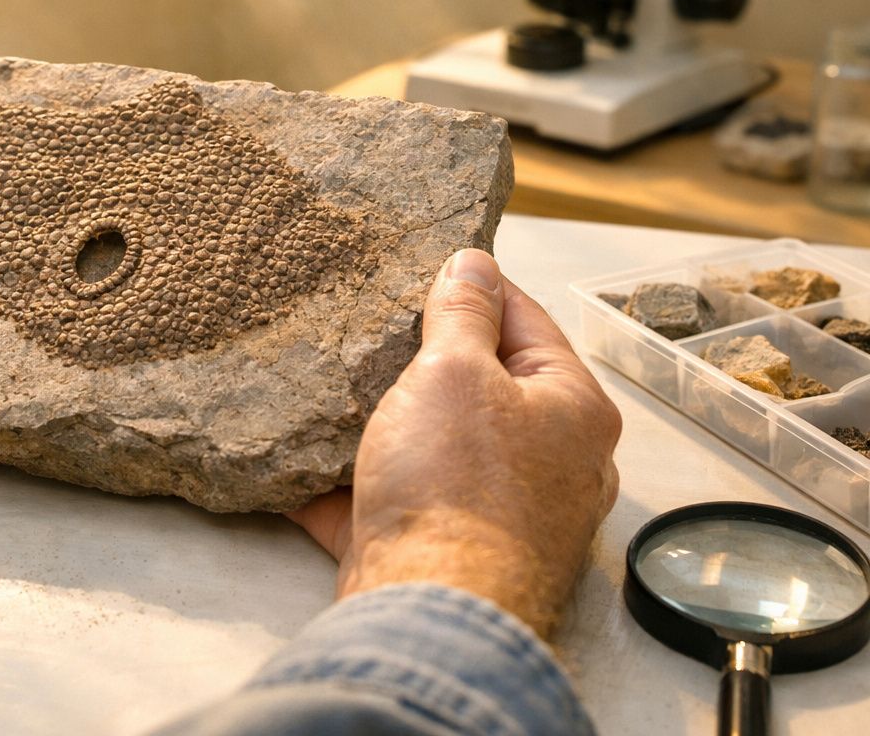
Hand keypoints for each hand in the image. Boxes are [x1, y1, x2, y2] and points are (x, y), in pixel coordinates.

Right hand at [288, 249, 620, 637]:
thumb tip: (475, 261)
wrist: (429, 610)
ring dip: (381, 419)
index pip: (525, 319)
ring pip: (432, 445)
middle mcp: (549, 462)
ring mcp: (496, 511)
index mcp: (572, 409)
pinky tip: (298, 453)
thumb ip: (462, 312)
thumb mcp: (454, 370)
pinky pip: (391, 499)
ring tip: (328, 378)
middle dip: (419, 357)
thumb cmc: (458, 482)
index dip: (472, 287)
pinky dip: (347, 479)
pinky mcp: (440, 550)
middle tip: (367, 321)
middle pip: (480, 387)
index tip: (421, 265)